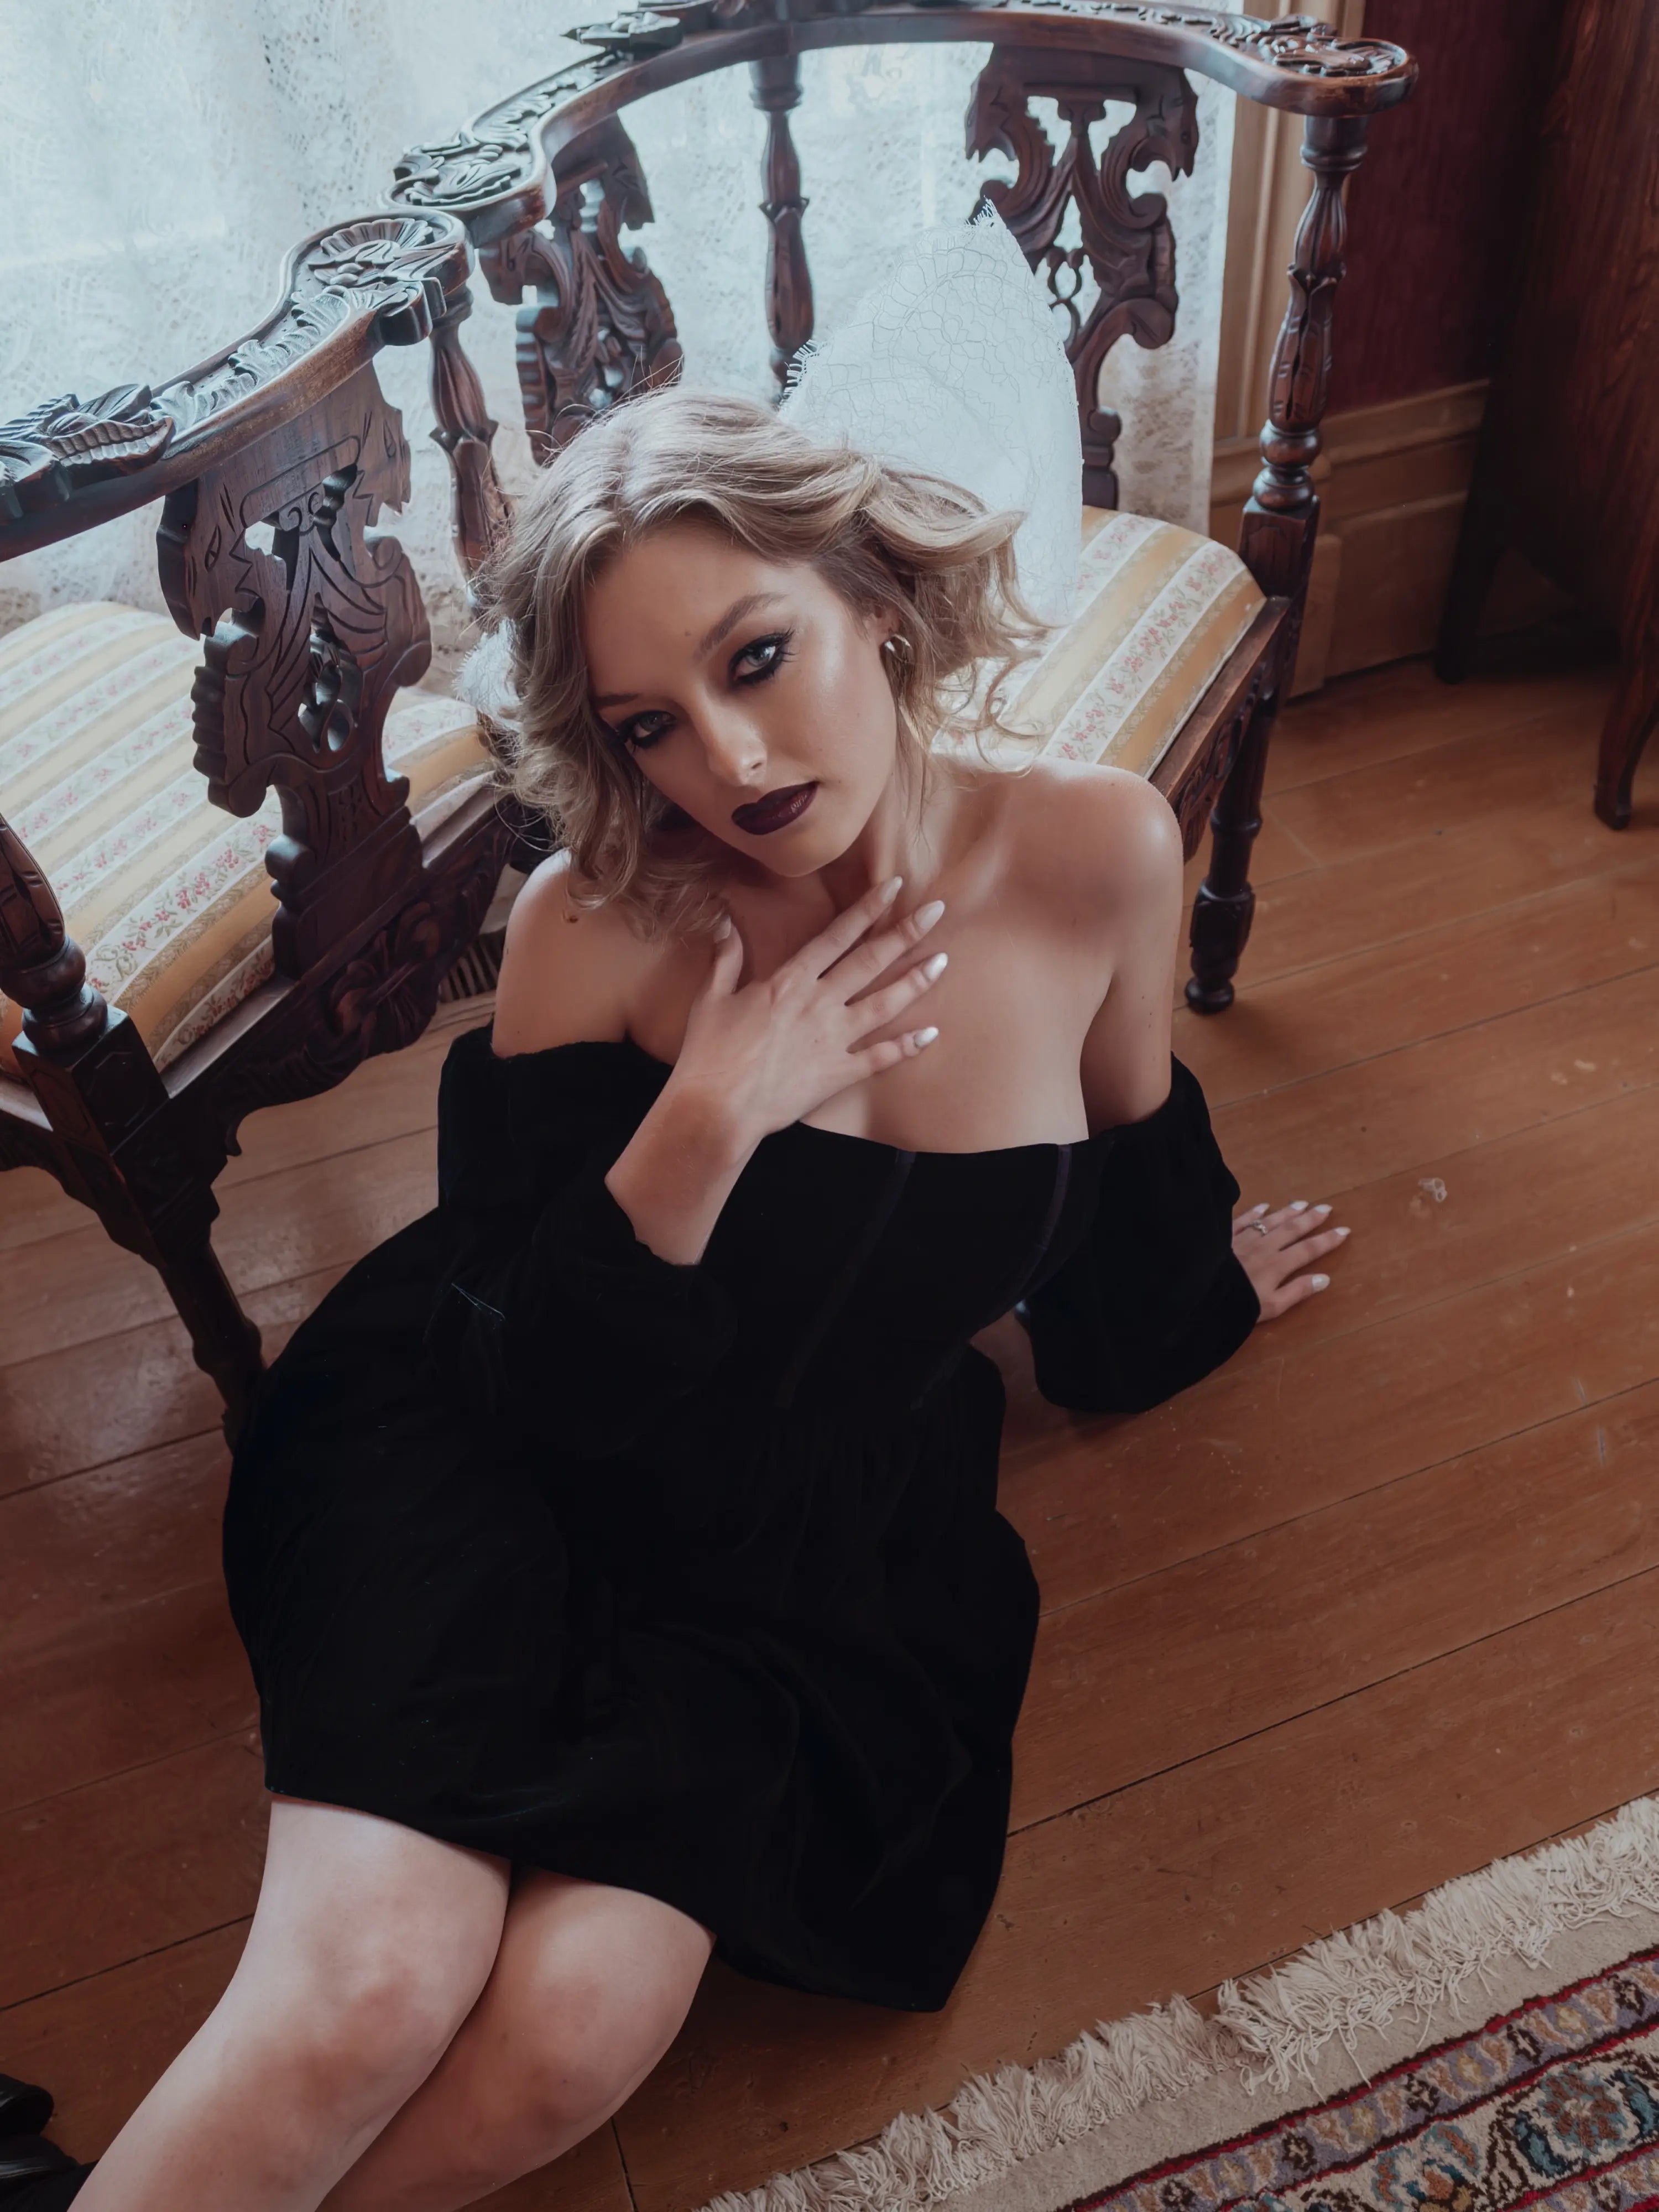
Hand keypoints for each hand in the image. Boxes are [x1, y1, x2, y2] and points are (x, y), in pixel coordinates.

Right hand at [671, 875, 947, 1144]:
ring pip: (884, 1005)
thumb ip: (726, 958)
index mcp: (789, 982)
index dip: (867, 909)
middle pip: (870, 961)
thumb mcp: (712, 998)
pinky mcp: (838, 1074)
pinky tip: (931, 1033)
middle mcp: (819, 1004)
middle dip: (906, 933)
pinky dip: (907, 1046)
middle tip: (937, 911)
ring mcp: (833, 1040)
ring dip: (915, 982)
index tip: (894, 887)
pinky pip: (880, 1058)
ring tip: (942, 961)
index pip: (837, 936)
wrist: (717, 1108)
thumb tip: (725, 921)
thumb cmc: (709, 1054)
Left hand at [1233, 1199, 1349, 1319]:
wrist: (1200, 1293)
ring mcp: (1243, 1239)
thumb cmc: (1236, 1305)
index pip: (1307, 1250)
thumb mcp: (1271, 1306)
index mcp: (1277, 1265)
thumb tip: (1324, 1279)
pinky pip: (1243, 1220)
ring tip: (1302, 1203)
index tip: (1344, 1230)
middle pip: (1291, 1230)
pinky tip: (1264, 1206)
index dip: (1327, 1241)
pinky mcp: (1225, 1237)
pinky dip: (1254, 1212)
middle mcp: (1263, 1247)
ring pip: (1270, 1221)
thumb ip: (1297, 1291)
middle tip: (1326, 1208)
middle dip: (1310, 1219)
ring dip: (1287, 1212)